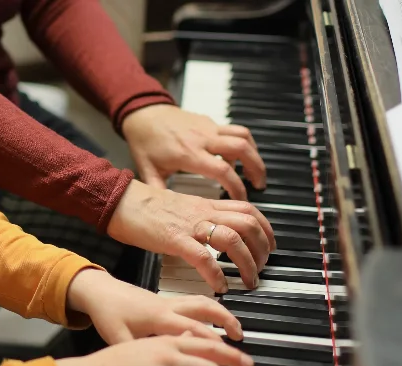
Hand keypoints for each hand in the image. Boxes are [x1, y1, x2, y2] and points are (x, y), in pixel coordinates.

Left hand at [67, 269, 242, 342]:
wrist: (99, 291)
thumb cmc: (108, 314)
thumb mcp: (118, 338)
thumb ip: (138, 353)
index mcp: (159, 318)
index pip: (194, 331)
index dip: (213, 344)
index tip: (228, 359)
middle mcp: (168, 307)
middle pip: (206, 312)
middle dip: (227, 326)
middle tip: (242, 343)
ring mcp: (169, 301)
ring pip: (203, 303)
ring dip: (222, 314)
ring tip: (237, 330)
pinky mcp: (167, 300)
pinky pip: (195, 302)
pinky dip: (211, 309)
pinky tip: (216, 321)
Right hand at [107, 180, 275, 291]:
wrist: (119, 199)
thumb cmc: (142, 206)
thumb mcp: (179, 207)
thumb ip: (196, 217)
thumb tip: (208, 233)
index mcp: (205, 204)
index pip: (248, 210)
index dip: (265, 229)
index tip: (268, 246)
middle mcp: (203, 212)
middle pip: (248, 223)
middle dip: (262, 248)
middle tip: (261, 268)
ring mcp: (190, 225)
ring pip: (233, 238)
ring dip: (246, 262)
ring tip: (248, 280)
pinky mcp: (173, 239)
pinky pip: (203, 256)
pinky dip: (216, 274)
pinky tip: (220, 286)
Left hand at [122, 104, 265, 199]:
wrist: (143, 113)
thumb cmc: (144, 142)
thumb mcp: (148, 171)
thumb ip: (159, 192)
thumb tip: (166, 215)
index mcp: (189, 154)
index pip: (222, 171)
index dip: (236, 187)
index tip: (241, 199)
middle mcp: (203, 138)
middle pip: (242, 149)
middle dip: (256, 168)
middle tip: (259, 185)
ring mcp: (208, 128)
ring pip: (243, 136)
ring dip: (254, 154)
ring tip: (255, 172)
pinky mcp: (210, 121)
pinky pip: (235, 130)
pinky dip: (244, 142)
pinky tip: (240, 157)